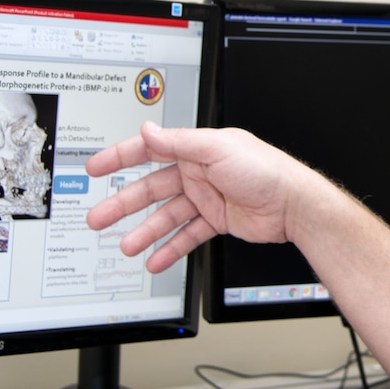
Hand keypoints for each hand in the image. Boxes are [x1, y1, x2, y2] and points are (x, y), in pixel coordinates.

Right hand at [84, 121, 335, 273]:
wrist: (294, 204)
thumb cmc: (266, 170)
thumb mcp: (217, 149)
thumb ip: (178, 142)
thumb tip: (148, 130)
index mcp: (196, 149)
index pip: (150, 150)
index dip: (120, 157)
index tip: (95, 168)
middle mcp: (199, 171)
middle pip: (151, 188)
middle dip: (123, 203)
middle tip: (99, 217)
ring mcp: (207, 197)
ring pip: (166, 215)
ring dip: (145, 231)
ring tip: (126, 245)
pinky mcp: (217, 220)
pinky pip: (187, 235)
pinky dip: (170, 248)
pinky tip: (155, 258)